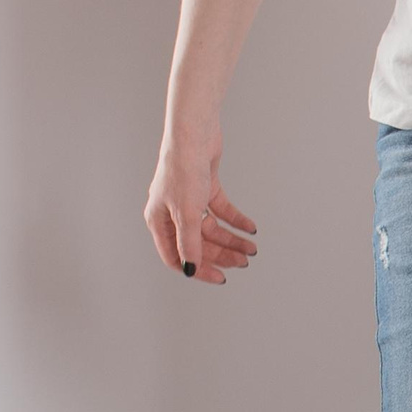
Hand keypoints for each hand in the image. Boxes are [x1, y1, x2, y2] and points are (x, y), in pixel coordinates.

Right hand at [145, 127, 258, 284]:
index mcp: (159, 220)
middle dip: (221, 254)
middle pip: (198, 243)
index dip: (197, 269)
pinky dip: (236, 220)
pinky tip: (250, 228)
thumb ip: (189, 243)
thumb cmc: (182, 169)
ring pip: (212, 228)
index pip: (176, 256)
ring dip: (232, 239)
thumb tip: (191, 269)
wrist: (194, 134)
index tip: (220, 277)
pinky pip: (221, 211)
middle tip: (244, 261)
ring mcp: (188, 200)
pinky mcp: (204, 188)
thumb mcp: (187, 213)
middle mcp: (171, 212)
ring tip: (251, 247)